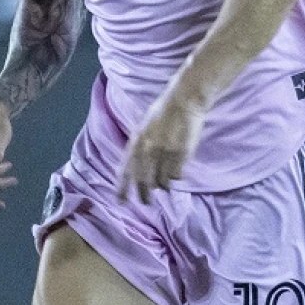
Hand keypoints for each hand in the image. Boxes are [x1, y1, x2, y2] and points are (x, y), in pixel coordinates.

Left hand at [119, 89, 204, 204]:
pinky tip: (178, 173)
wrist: (183, 102)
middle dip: (144, 195)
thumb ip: (139, 146)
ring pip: (161, 181)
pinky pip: (176, 176)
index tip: (121, 202)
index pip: (125, 171)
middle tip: (146, 202)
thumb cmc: (163, 112)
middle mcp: (147, 150)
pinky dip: (176, 177)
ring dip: (163, 185)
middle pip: (143, 181)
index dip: (122, 188)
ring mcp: (164, 153)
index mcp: (135, 142)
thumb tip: (136, 166)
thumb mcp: (143, 128)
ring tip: (165, 185)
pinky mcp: (180, 154)